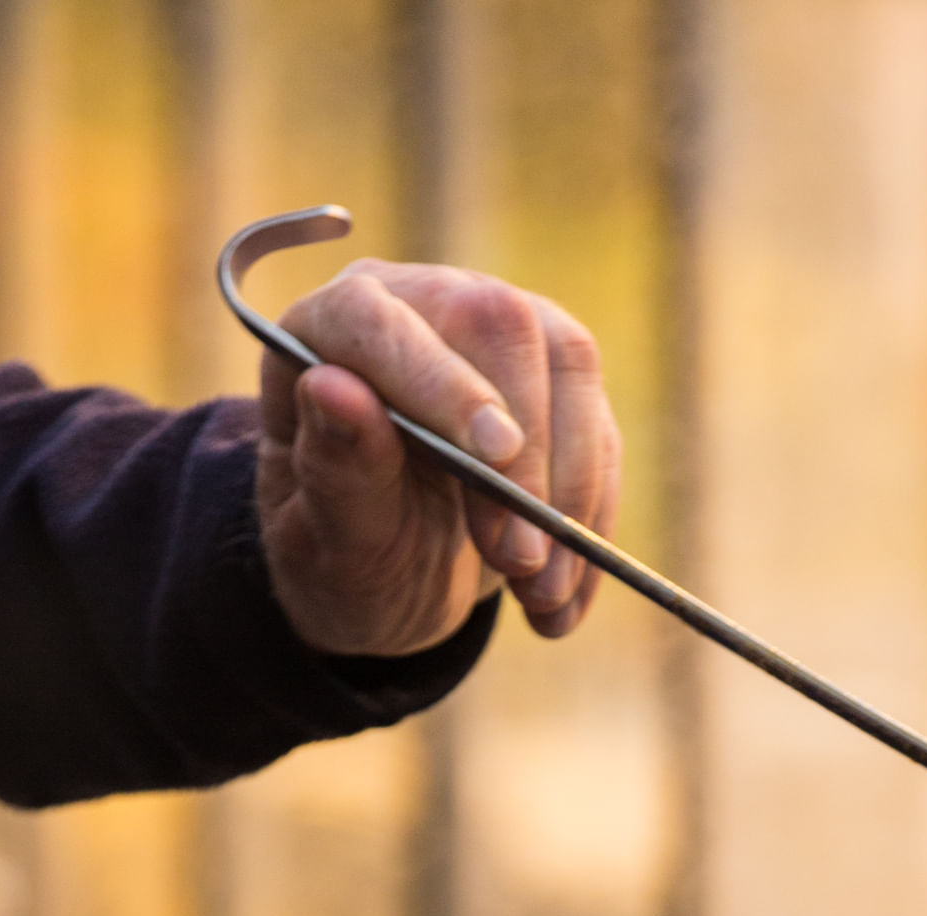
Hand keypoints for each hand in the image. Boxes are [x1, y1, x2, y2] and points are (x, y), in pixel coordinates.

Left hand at [258, 258, 619, 657]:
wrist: (393, 578)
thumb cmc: (341, 554)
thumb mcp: (327, 540)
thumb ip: (334, 470)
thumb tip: (332, 387)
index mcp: (328, 332)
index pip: (381, 323)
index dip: (440, 381)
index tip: (496, 456)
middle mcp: (416, 306)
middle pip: (498, 327)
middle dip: (525, 456)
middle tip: (522, 563)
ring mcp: (495, 333)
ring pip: (569, 366)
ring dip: (573, 494)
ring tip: (542, 598)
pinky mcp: (555, 374)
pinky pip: (600, 429)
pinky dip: (593, 520)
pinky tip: (563, 596)